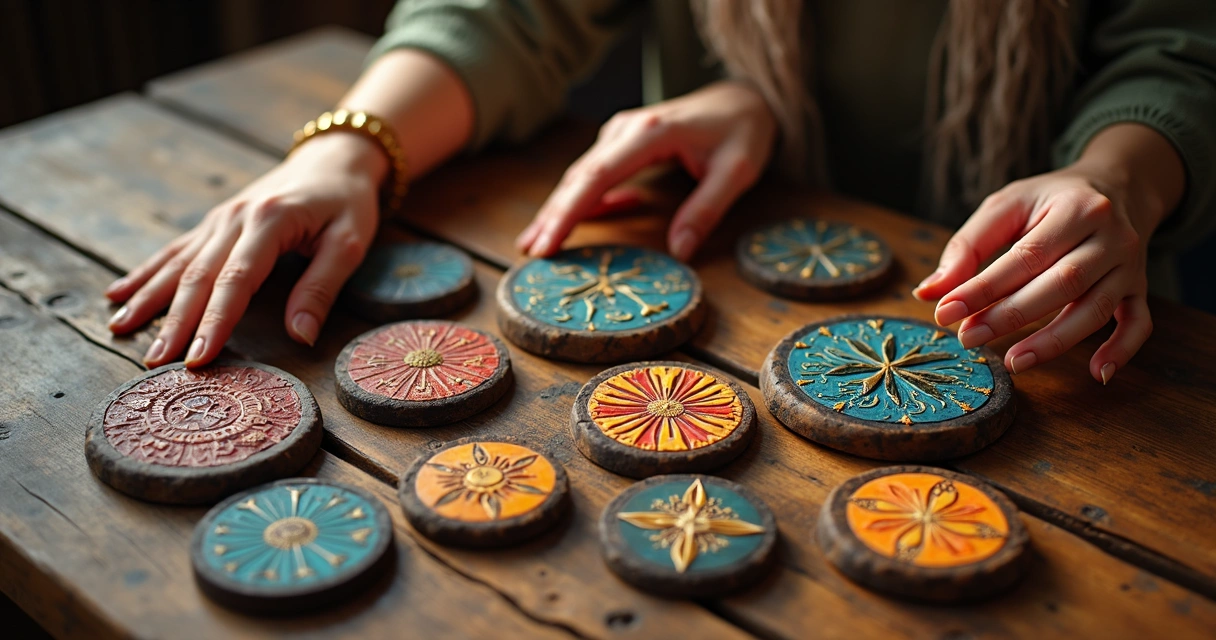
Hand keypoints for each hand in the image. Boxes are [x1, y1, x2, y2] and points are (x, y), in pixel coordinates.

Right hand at [106, 133, 385, 367]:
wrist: (332, 158)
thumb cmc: (347, 202)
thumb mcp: (349, 242)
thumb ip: (322, 288)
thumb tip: (301, 337)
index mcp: (270, 221)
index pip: (237, 280)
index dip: (216, 321)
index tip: (199, 358)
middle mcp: (236, 218)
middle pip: (199, 276)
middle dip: (174, 321)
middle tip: (155, 362)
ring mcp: (220, 218)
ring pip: (178, 264)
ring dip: (149, 299)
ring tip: (120, 330)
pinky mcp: (214, 222)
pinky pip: (175, 250)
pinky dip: (146, 273)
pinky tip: (118, 293)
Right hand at [516, 80, 776, 260]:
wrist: (743, 98)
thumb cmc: (743, 131)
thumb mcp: (737, 172)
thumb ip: (707, 209)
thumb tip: (680, 252)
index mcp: (650, 133)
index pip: (597, 175)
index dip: (568, 211)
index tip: (548, 242)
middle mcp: (627, 128)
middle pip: (579, 175)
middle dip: (552, 215)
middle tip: (530, 251)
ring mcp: (621, 132)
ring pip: (580, 174)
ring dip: (560, 208)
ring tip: (538, 242)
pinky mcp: (622, 141)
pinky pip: (595, 172)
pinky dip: (582, 199)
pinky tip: (583, 221)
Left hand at [913, 167, 1159, 383]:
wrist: (1118, 185)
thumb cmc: (1050, 200)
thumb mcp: (1007, 206)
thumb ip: (967, 246)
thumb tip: (928, 292)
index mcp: (1076, 208)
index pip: (1026, 256)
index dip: (984, 287)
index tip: (946, 312)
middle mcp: (1111, 237)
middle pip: (1063, 283)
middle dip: (1011, 315)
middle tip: (968, 338)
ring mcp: (1130, 266)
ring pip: (1096, 309)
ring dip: (1055, 340)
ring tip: (1014, 362)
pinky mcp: (1138, 289)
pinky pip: (1139, 324)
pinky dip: (1121, 350)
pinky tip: (1096, 374)